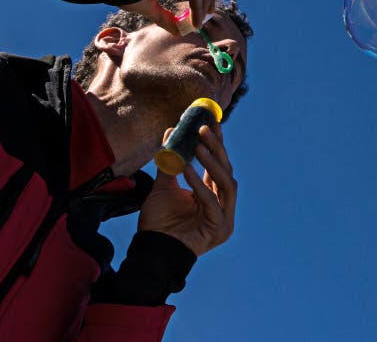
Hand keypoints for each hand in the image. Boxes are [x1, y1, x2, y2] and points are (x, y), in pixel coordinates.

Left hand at [139, 123, 237, 257]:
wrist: (150, 251)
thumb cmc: (158, 222)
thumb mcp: (164, 186)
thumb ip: (169, 161)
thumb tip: (170, 131)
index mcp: (213, 195)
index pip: (218, 165)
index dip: (216, 144)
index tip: (211, 123)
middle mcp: (222, 205)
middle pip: (226, 170)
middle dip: (216, 148)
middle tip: (204, 129)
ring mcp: (224, 217)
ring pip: (226, 182)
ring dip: (212, 162)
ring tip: (197, 145)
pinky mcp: (220, 228)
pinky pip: (211, 200)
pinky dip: (199, 183)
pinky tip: (186, 169)